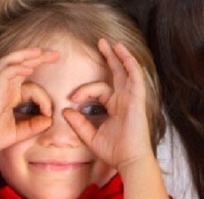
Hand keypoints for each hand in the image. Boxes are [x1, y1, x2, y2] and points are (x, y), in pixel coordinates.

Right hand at [0, 48, 59, 155]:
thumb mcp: (18, 133)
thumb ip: (33, 126)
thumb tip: (50, 121)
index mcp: (11, 95)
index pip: (33, 87)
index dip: (45, 99)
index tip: (49, 114)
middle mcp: (5, 87)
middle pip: (21, 64)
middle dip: (39, 57)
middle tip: (56, 54)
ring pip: (10, 62)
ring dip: (25, 55)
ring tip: (39, 51)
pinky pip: (5, 74)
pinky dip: (17, 68)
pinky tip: (29, 68)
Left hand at [64, 39, 153, 169]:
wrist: (129, 160)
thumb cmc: (114, 151)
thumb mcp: (91, 136)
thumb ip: (78, 124)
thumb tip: (65, 111)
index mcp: (116, 106)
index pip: (99, 89)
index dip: (84, 91)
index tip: (72, 99)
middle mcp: (125, 99)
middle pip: (118, 72)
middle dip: (110, 57)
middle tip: (101, 42)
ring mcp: (132, 98)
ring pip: (127, 70)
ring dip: (120, 56)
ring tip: (112, 43)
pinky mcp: (137, 98)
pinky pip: (135, 77)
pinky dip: (130, 63)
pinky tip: (123, 53)